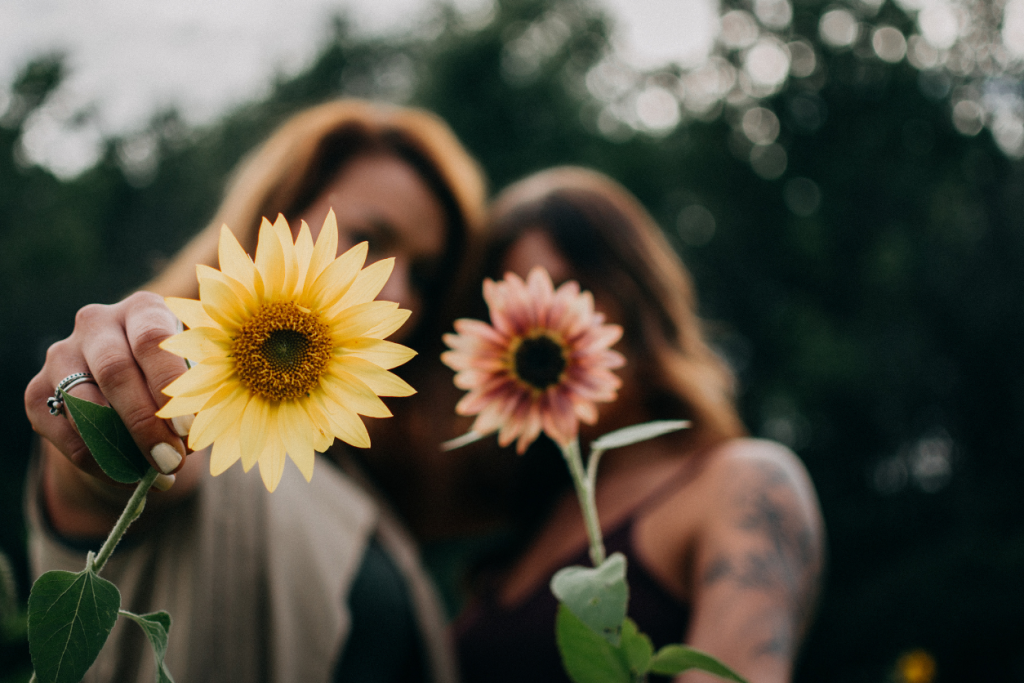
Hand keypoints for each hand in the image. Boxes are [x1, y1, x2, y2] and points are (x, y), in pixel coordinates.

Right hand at [25, 291, 190, 486]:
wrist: (130, 389)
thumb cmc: (176, 378)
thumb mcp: (193, 376)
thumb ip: (194, 396)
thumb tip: (189, 437)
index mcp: (143, 309)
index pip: (152, 339)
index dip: (169, 384)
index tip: (187, 428)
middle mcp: (97, 323)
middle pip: (115, 371)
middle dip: (145, 423)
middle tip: (172, 460)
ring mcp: (61, 354)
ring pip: (84, 402)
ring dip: (121, 446)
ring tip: (156, 473)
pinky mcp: (37, 390)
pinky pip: (65, 432)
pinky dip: (99, 462)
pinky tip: (129, 477)